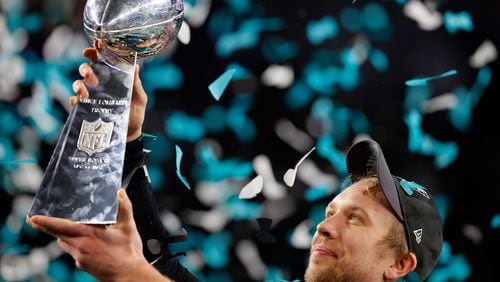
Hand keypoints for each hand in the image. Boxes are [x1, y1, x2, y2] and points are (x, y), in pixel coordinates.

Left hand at [26, 189, 168, 281]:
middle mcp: (81, 247)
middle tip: (34, 220)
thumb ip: (124, 208)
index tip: (34, 217)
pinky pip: (73, 252)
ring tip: (61, 228)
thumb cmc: (128, 253)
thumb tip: (120, 193)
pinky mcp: (82, 265)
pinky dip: (73, 244)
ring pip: (65, 243)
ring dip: (62, 235)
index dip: (46, 222)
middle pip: (58, 234)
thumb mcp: (128, 227)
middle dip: (45, 227)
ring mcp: (80, 258)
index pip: (62, 226)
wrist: (128, 275)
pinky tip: (83, 242)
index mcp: (90, 235)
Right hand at [71, 48, 147, 141]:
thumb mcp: (139, 98)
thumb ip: (136, 83)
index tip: (96, 45)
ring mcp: (92, 96)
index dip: (97, 51)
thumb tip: (136, 65)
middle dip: (85, 68)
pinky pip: (76, 102)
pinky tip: (78, 101)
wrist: (130, 134)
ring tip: (83, 89)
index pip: (102, 60)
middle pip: (87, 70)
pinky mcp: (86, 109)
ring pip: (78, 84)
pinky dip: (75, 100)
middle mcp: (100, 84)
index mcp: (113, 78)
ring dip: (78, 83)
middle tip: (88, 72)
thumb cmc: (135, 114)